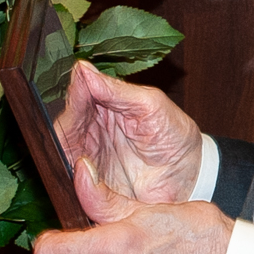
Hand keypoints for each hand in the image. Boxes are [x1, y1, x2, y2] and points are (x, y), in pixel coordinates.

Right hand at [53, 61, 204, 203]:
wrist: (190, 177)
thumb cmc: (174, 135)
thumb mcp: (149, 104)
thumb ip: (116, 90)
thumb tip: (83, 70)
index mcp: (104, 104)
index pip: (80, 95)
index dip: (77, 90)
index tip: (78, 83)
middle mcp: (91, 129)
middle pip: (67, 122)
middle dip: (69, 118)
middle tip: (76, 116)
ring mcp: (89, 156)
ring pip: (63, 149)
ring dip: (66, 146)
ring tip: (78, 141)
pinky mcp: (90, 183)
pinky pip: (72, 176)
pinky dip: (71, 171)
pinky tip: (78, 166)